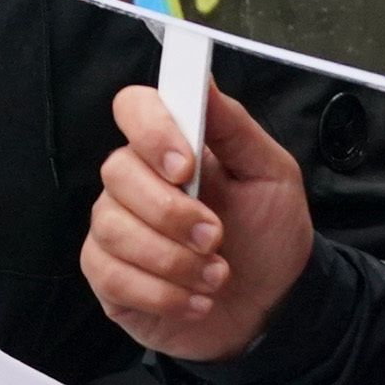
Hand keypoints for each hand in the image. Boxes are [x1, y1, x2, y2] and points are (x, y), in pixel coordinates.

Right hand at [83, 79, 311, 365]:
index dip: (152, 132)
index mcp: (171, 146)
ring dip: (173, 260)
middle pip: (117, 172)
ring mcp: (116, 229)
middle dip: (172, 213)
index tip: (187, 168)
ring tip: (215, 276)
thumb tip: (203, 79)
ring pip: (113, 230)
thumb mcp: (271, 176)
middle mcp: (134, 182)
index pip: (133, 108)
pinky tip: (196, 301)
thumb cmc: (270, 234)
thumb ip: (234, 127)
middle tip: (216, 238)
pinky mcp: (109, 278)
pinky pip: (111, 277)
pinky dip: (161, 294)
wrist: (274, 306)